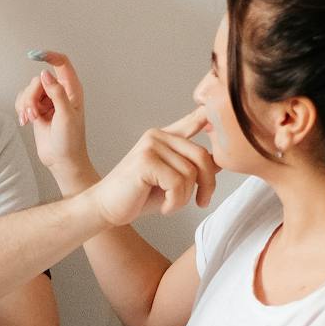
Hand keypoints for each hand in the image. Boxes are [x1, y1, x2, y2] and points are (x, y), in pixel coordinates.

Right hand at [15, 51, 90, 180]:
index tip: (33, 55)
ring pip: (28, 90)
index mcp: (73, 90)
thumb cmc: (70, 141)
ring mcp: (47, 101)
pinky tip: (26, 121)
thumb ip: (57, 93)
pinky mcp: (37, 109)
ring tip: (32, 120)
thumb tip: (45, 74)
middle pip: (38, 79)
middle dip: (31, 96)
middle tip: (34, 114)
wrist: (62, 160)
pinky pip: (23, 100)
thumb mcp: (66, 115)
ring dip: (25, 105)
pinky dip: (21, 109)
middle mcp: (60, 92)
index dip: (48, 56)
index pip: (62, 63)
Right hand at [88, 108, 216, 226]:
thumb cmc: (136, 196)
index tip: (217, 118)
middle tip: (202, 202)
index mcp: (163, 137)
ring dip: (185, 198)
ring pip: (190, 173)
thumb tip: (220, 162)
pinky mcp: (146, 161)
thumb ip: (191, 167)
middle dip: (208, 184)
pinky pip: (177, 183)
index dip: (209, 117)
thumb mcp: (170, 180)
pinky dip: (175, 202)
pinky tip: (163, 207)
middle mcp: (157, 136)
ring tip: (170, 204)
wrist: (104, 208)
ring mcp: (150, 146)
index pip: (193, 121)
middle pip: (202, 156)